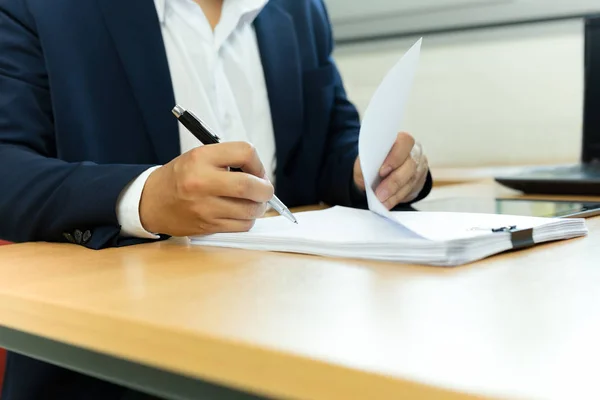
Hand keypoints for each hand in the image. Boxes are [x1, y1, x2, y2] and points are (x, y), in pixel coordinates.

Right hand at [139, 142, 273, 235]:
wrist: (152, 201)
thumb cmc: (181, 177)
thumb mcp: (200, 156)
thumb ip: (229, 159)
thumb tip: (261, 174)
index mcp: (201, 157)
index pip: (245, 152)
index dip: (258, 163)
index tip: (257, 170)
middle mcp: (202, 182)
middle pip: (250, 185)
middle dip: (266, 189)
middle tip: (265, 189)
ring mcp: (205, 207)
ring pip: (250, 209)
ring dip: (259, 206)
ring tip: (252, 202)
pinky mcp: (208, 226)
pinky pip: (242, 225)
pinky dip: (248, 219)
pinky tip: (240, 213)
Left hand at [353, 132, 428, 208]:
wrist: (378, 173)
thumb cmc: (373, 162)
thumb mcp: (366, 158)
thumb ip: (367, 159)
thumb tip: (366, 168)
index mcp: (400, 140)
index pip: (404, 142)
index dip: (395, 157)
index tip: (381, 171)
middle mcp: (413, 152)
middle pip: (409, 165)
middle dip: (393, 182)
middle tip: (380, 194)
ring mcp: (418, 167)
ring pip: (410, 181)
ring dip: (395, 193)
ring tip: (381, 201)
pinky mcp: (418, 181)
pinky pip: (410, 191)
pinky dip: (396, 198)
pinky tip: (387, 203)